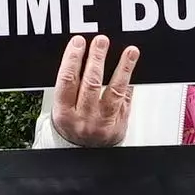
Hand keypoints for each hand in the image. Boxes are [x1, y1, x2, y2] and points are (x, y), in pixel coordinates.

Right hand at [44, 33, 139, 148]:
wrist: (84, 152)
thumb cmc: (72, 125)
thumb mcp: (62, 108)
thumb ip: (70, 85)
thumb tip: (82, 54)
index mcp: (64, 113)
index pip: (67, 81)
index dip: (72, 59)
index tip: (79, 42)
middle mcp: (84, 118)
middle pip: (91, 83)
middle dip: (97, 58)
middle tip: (101, 41)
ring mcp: (103, 122)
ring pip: (115, 91)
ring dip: (123, 68)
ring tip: (130, 52)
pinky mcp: (120, 123)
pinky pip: (127, 99)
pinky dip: (130, 81)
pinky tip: (132, 68)